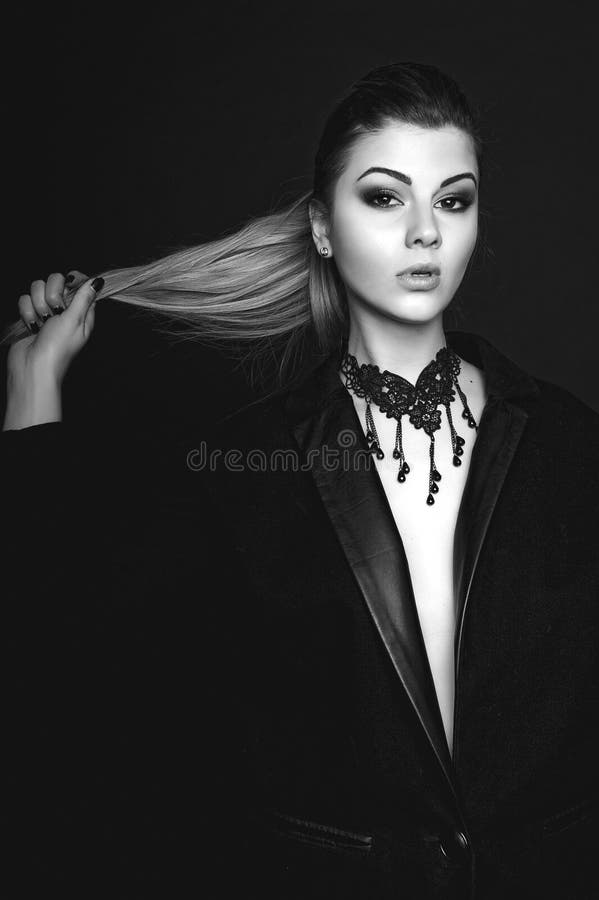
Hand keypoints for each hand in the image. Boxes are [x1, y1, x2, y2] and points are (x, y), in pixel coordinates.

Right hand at [8, 270, 102, 388]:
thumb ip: (84, 297)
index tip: (68, 285)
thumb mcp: (75, 320)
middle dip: (52, 293)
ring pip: (38, 288)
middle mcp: (65, 309)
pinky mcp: (30, 315)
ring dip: (38, 304)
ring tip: (42, 322)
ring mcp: (47, 311)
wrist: (32, 366)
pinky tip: (32, 325)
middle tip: (55, 311)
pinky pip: (25, 299)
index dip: (74, 279)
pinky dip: (27, 312)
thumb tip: (98, 281)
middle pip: (56, 280)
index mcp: (82, 311)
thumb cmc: (57, 348)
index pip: (81, 282)